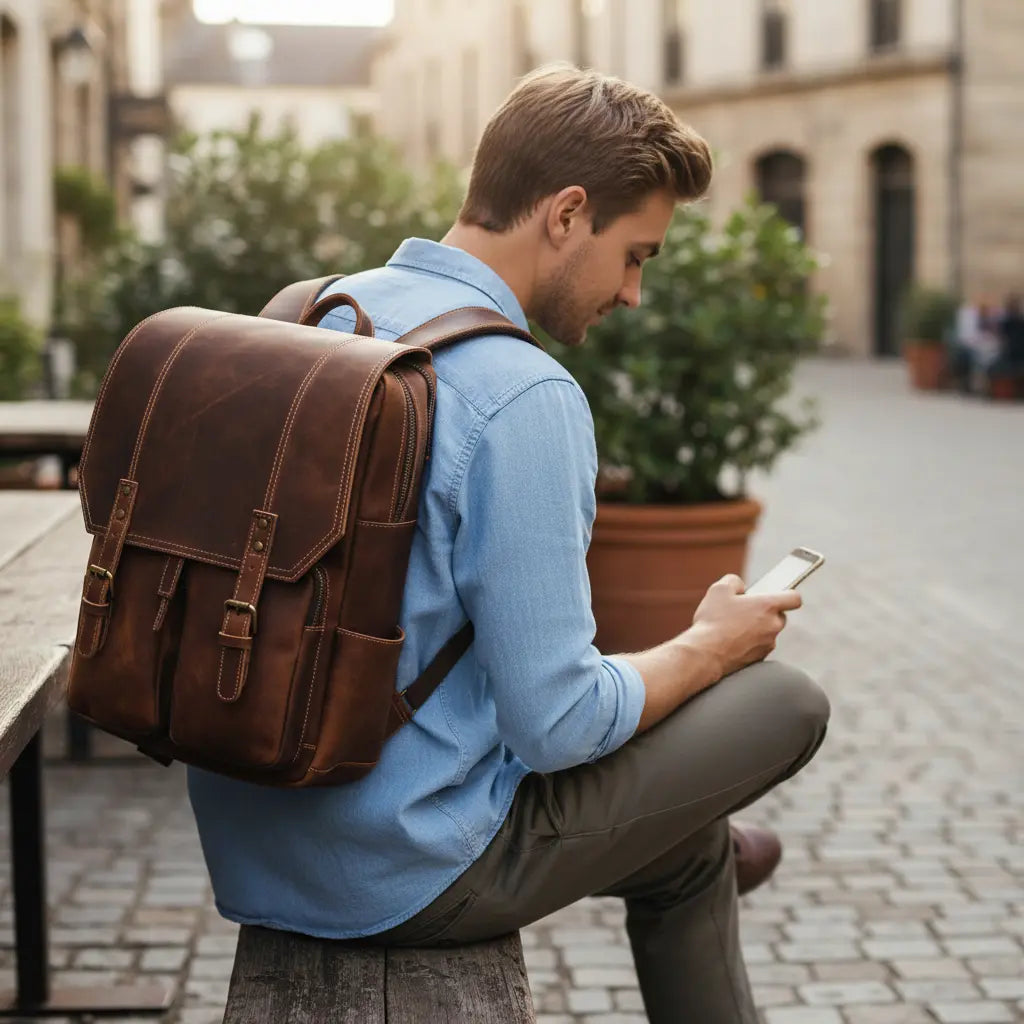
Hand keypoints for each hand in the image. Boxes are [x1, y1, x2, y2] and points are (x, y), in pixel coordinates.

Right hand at [682, 574, 802, 678]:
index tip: (776, 595)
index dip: (787, 595)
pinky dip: (749, 644)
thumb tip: (741, 587)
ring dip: (756, 629)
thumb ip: (734, 581)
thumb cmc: (713, 621)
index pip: (794, 598)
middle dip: (765, 613)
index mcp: (768, 606)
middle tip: (743, 611)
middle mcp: (773, 626)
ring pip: (768, 632)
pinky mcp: (760, 659)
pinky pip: (759, 647)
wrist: (705, 654)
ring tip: (732, 628)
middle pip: (779, 616)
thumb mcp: (718, 590)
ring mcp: (768, 644)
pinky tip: (731, 641)